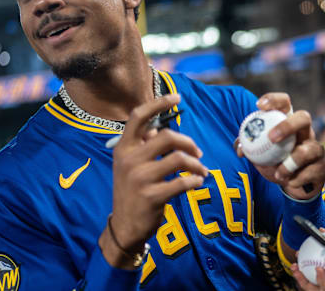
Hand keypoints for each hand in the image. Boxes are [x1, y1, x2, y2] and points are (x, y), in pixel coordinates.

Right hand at [100, 94, 207, 268]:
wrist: (124, 226)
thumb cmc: (132, 190)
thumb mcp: (130, 164)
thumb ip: (143, 145)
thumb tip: (159, 125)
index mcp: (123, 147)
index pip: (138, 116)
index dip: (159, 103)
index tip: (177, 98)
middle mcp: (129, 160)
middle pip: (168, 136)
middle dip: (189, 143)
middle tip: (198, 153)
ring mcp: (139, 178)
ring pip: (179, 159)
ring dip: (196, 165)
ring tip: (201, 171)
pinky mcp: (151, 197)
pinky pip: (183, 183)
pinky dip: (195, 181)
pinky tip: (197, 183)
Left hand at [236, 92, 324, 199]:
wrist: (292, 186)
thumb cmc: (275, 164)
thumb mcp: (259, 156)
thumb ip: (249, 148)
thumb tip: (240, 148)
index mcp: (288, 124)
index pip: (284, 103)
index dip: (274, 100)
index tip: (259, 106)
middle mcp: (305, 132)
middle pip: (304, 117)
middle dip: (288, 125)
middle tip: (272, 138)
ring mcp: (316, 148)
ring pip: (311, 149)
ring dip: (292, 163)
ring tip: (279, 174)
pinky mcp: (323, 166)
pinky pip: (311, 171)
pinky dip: (297, 179)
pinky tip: (290, 182)